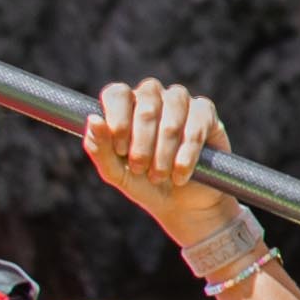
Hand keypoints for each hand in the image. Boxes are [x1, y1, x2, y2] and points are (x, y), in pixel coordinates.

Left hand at [81, 79, 242, 250]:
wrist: (182, 206)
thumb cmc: (144, 184)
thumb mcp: (116, 173)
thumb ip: (100, 149)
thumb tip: (93, 119)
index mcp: (126, 107)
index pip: (117, 93)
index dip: (118, 118)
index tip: (120, 148)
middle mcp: (154, 98)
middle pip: (146, 101)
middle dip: (142, 140)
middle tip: (139, 168)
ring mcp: (181, 103)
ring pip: (173, 109)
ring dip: (164, 147)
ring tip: (160, 175)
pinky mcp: (206, 115)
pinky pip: (196, 125)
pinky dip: (187, 153)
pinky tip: (181, 173)